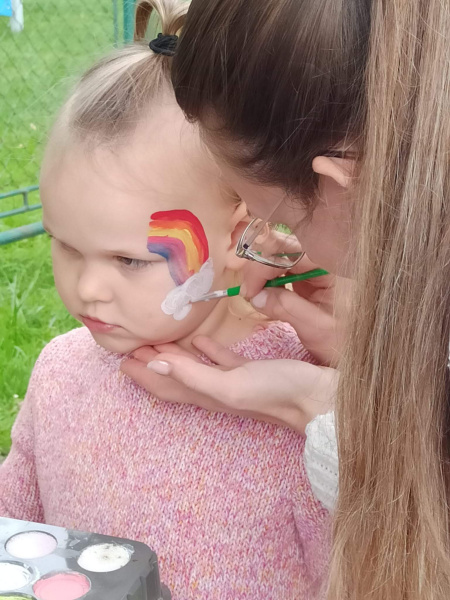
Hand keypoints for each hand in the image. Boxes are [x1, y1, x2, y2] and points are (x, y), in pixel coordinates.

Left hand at [120, 336, 336, 434]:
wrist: (320, 400)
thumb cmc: (277, 392)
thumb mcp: (231, 385)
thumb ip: (193, 375)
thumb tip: (153, 364)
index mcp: (207, 394)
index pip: (165, 384)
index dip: (143, 374)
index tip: (122, 358)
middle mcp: (215, 390)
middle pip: (175, 377)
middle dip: (152, 364)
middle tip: (133, 346)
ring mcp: (233, 381)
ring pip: (195, 368)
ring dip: (175, 356)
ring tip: (159, 341)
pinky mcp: (251, 371)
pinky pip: (221, 360)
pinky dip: (207, 351)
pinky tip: (201, 340)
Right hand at [241, 253, 350, 365]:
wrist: (365, 354)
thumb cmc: (347, 343)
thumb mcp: (316, 328)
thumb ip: (286, 308)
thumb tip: (255, 296)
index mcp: (333, 267)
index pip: (290, 253)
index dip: (263, 268)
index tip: (248, 291)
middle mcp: (324, 260)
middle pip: (282, 247)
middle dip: (259, 266)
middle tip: (248, 293)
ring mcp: (316, 268)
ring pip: (279, 255)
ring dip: (262, 273)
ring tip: (255, 297)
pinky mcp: (308, 278)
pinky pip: (282, 269)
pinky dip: (269, 280)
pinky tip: (265, 296)